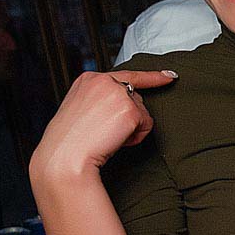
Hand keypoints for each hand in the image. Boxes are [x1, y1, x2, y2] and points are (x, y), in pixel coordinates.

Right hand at [29, 69, 176, 185]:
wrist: (65, 158)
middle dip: (127, 117)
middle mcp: (104, 81)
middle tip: (103, 132)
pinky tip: (115, 140)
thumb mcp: (79, 110)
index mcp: (88, 80)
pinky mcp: (130, 110)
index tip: (169, 76)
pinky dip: (136, 137)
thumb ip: (99, 100)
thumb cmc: (68, 142)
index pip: (125, 75)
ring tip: (106, 136)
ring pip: (141, 111)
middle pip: (135, 97)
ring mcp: (118, 94)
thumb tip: (124, 105)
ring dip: (130, 128)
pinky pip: (146, 125)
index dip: (151, 77)